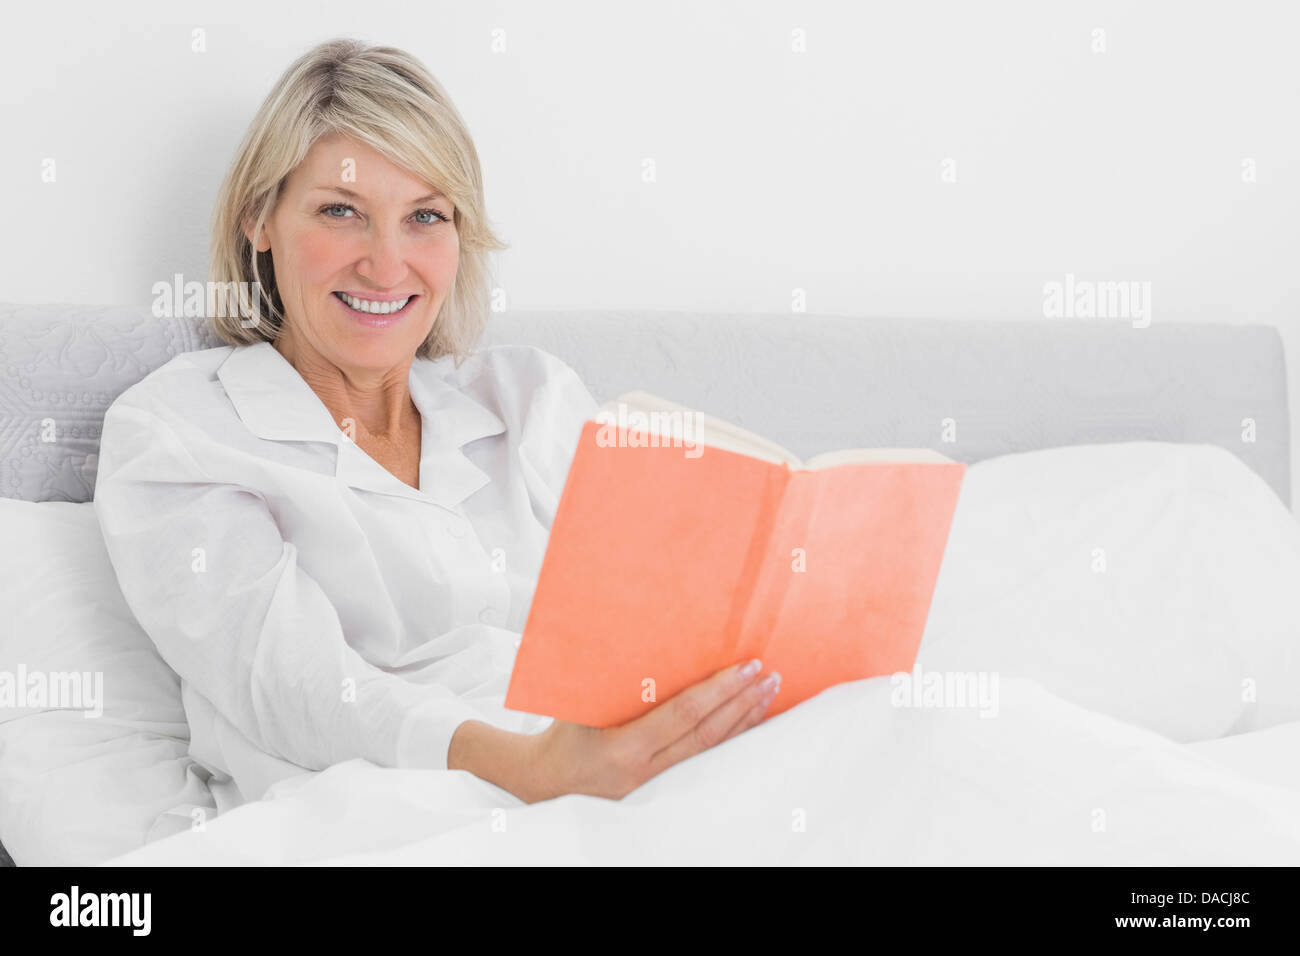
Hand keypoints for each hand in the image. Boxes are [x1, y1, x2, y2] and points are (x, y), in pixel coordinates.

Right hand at [527, 659, 780, 801]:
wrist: (543, 780)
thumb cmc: (560, 734)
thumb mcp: (576, 702)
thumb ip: (607, 674)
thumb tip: (635, 627)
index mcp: (623, 747)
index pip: (684, 714)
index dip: (719, 690)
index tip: (745, 668)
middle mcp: (644, 768)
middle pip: (706, 733)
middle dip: (742, 702)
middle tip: (768, 676)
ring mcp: (654, 781)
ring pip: (710, 749)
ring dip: (743, 719)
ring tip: (767, 693)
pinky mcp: (660, 783)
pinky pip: (702, 757)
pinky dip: (728, 734)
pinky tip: (747, 717)